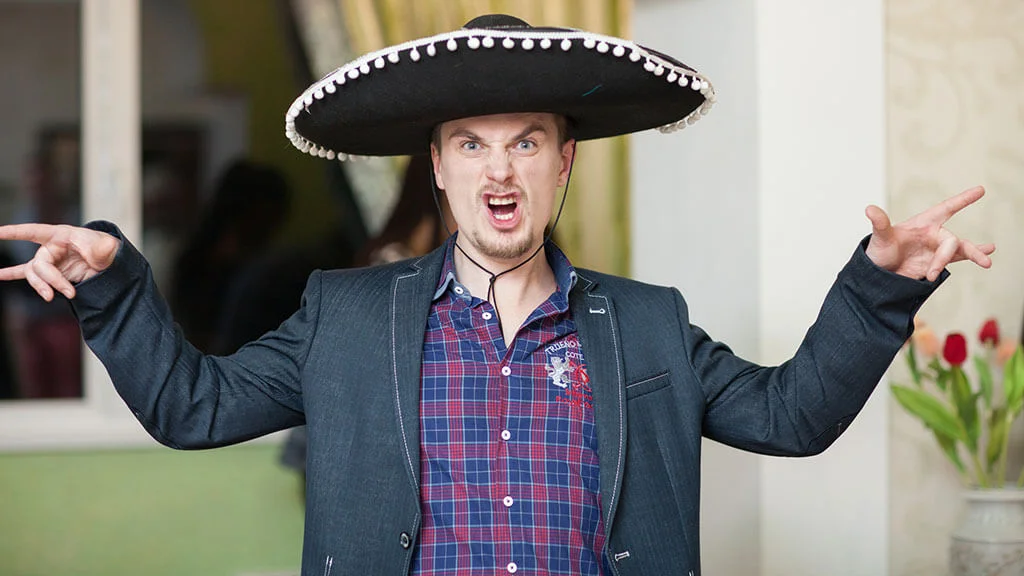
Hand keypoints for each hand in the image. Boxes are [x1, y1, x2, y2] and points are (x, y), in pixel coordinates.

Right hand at [0, 223, 119, 300]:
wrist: (108, 263)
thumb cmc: (105, 249)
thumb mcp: (107, 247)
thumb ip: (102, 248)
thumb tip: (102, 248)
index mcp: (61, 235)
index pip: (34, 231)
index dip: (15, 232)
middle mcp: (51, 247)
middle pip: (40, 264)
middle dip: (52, 280)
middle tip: (70, 293)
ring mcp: (49, 260)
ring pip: (34, 274)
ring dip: (41, 286)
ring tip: (51, 298)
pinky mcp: (50, 272)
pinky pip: (26, 273)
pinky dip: (11, 274)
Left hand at [865, 185, 994, 280]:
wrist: (878, 276)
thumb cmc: (878, 253)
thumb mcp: (880, 238)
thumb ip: (880, 223)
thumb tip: (869, 209)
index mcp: (923, 223)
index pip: (946, 208)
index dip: (962, 200)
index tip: (980, 190)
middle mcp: (933, 235)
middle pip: (950, 240)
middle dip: (943, 256)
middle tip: (933, 273)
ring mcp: (936, 250)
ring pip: (961, 249)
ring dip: (974, 254)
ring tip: (987, 262)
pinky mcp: (937, 263)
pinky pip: (959, 258)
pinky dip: (973, 257)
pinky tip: (987, 257)